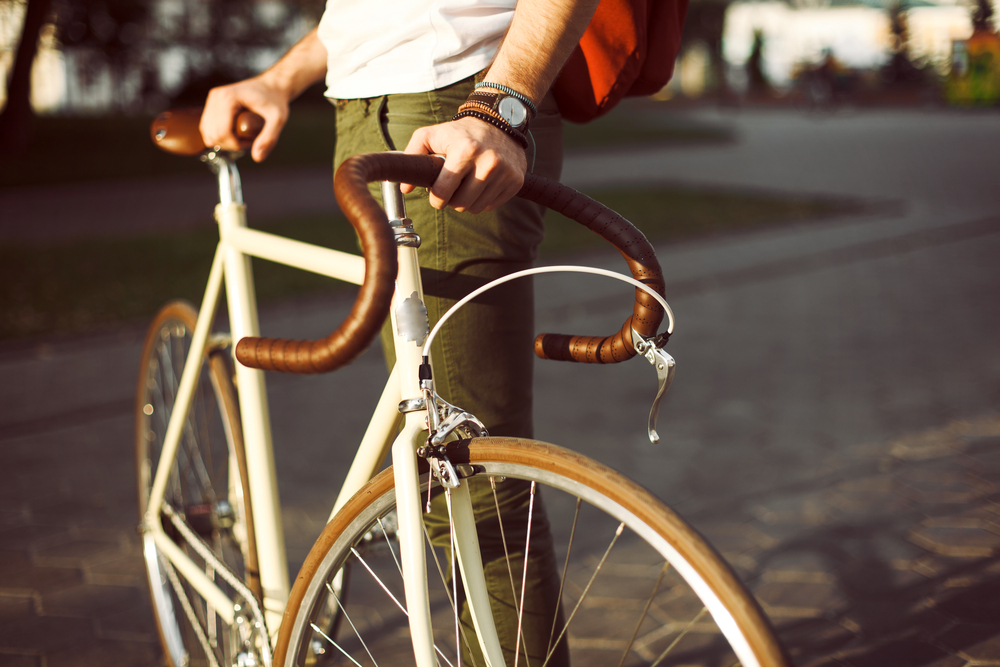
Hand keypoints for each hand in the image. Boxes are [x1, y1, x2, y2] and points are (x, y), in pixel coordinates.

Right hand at [200, 77, 289, 162]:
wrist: (271, 86)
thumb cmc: (275, 100)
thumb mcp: (278, 119)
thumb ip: (269, 138)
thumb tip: (257, 157)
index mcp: (228, 98)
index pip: (222, 132)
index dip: (236, 144)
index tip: (251, 141)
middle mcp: (215, 97)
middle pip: (213, 135)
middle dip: (231, 144)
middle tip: (248, 139)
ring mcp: (211, 100)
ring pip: (208, 134)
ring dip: (225, 142)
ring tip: (243, 136)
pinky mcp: (211, 105)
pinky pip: (208, 129)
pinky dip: (220, 136)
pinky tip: (235, 133)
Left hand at [401, 117, 526, 213]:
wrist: (499, 120)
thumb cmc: (460, 131)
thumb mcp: (431, 134)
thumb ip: (413, 155)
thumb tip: (404, 188)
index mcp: (465, 150)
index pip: (443, 192)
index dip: (435, 198)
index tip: (436, 195)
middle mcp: (488, 162)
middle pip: (460, 205)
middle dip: (451, 200)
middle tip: (451, 188)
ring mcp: (504, 173)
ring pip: (475, 208)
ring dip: (466, 201)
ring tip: (466, 184)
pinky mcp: (515, 181)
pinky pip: (491, 205)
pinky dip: (482, 199)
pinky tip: (481, 184)